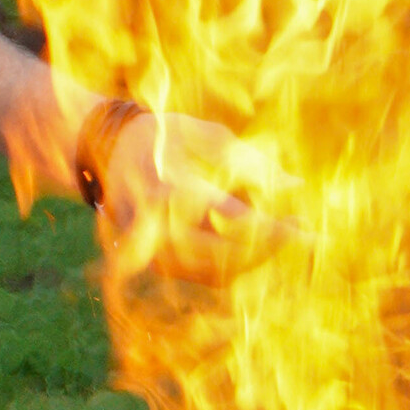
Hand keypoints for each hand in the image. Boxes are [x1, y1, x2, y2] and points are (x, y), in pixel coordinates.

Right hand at [101, 110, 296, 283]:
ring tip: (283, 230)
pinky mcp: (159, 263)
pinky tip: (254, 239)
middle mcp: (160, 229)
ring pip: (219, 274)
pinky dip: (237, 262)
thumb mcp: (202, 134)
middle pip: (228, 258)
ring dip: (256, 257)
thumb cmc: (158, 138)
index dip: (275, 229)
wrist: (103, 155)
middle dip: (270, 248)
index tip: (306, 226)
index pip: (234, 221)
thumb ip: (248, 159)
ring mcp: (156, 251)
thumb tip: (295, 185)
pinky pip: (207, 275)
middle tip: (303, 231)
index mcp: (171, 190)